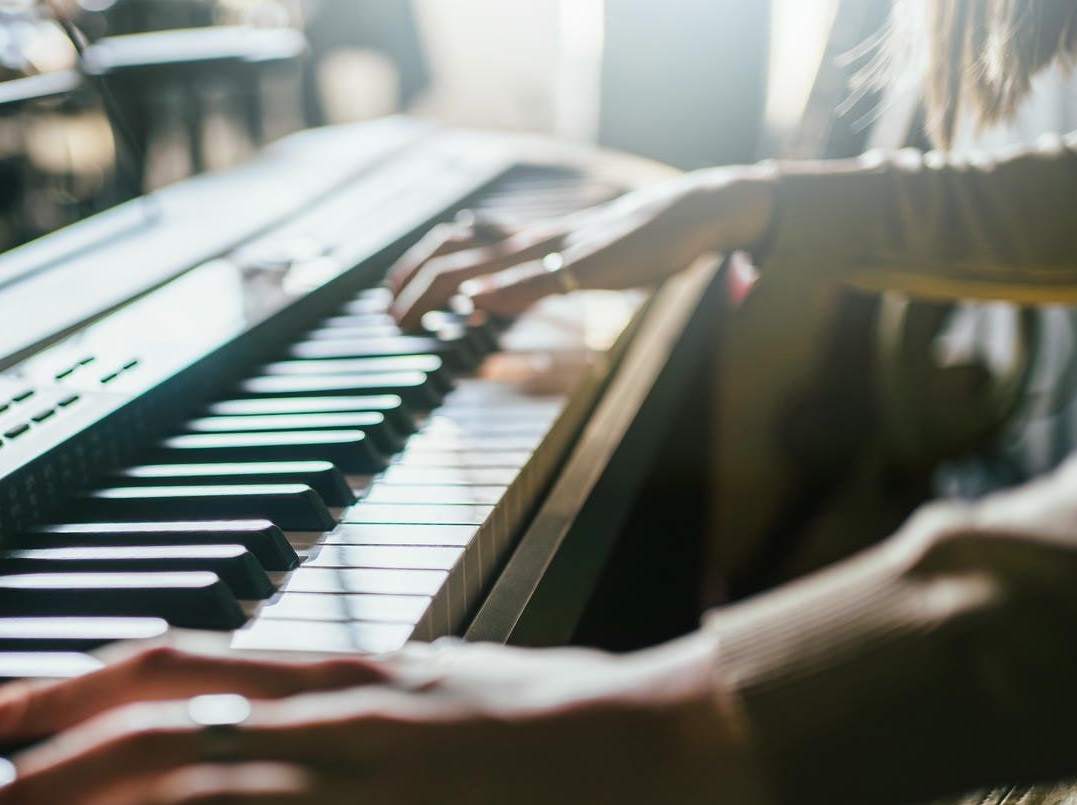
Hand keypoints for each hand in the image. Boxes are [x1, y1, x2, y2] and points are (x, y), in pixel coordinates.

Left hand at [0, 635, 775, 804]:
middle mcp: (338, 720)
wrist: (682, 735)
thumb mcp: (442, 676)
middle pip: (154, 735)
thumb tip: (288, 706)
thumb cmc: (569, 709)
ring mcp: (375, 797)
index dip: (73, 685)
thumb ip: (357, 694)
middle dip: (42, 775)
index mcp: (341, 672)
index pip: (175, 661)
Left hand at [390, 164, 775, 329]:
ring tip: (408, 315)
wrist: (689, 215)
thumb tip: (477, 298)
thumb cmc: (634, 241)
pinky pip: (539, 275)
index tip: (390, 296)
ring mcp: (557, 248)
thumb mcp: (569, 258)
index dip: (414, 268)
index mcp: (525, 240)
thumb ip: (525, 276)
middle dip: (411, 284)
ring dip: (437, 289)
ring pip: (483, 261)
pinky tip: (477, 302)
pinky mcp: (587, 262)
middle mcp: (531, 239)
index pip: (453, 243)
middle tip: (387, 316)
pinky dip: (503, 288)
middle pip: (452, 251)